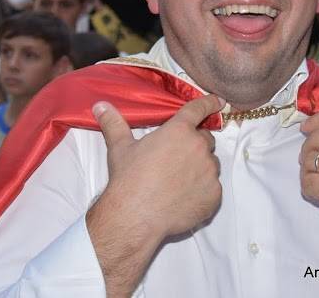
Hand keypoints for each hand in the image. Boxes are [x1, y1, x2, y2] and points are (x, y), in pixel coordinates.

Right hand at [93, 95, 222, 239]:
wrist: (135, 216)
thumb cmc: (129, 179)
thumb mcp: (120, 147)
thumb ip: (113, 123)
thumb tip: (101, 106)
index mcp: (179, 130)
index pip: (199, 109)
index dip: (209, 103)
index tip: (218, 102)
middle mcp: (198, 147)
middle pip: (205, 139)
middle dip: (195, 145)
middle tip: (176, 159)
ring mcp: (209, 172)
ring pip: (211, 165)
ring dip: (200, 168)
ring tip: (177, 181)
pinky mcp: (214, 195)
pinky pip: (213, 189)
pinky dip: (203, 191)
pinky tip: (184, 198)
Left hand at [300, 110, 318, 268]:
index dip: (316, 121)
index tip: (306, 128)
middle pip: (317, 138)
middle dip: (307, 148)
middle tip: (307, 160)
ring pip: (309, 161)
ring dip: (308, 171)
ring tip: (317, 182)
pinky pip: (308, 183)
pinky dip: (308, 189)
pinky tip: (317, 195)